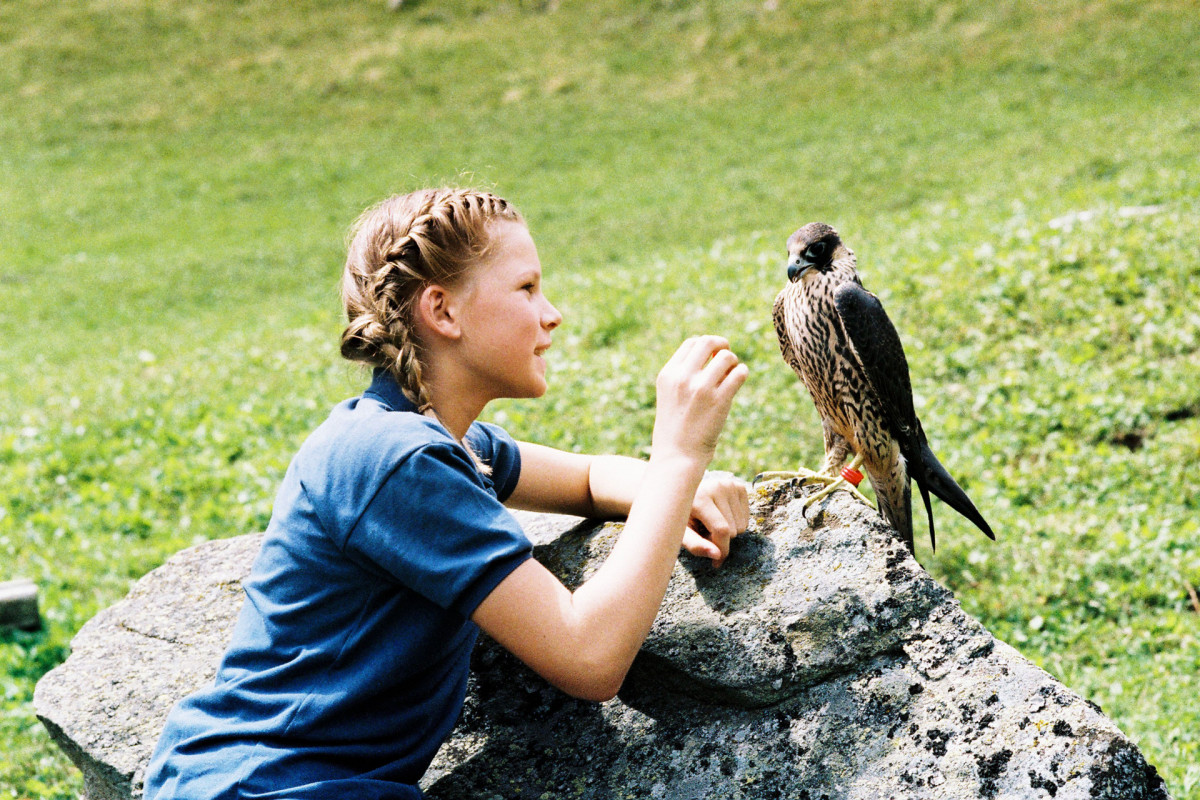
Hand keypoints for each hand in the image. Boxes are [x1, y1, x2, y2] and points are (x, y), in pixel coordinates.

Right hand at [651, 336, 748, 466]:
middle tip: (726, 357)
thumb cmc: (675, 429)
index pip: (691, 343)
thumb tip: (713, 355)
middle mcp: (683, 377)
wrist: (677, 457)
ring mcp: (701, 388)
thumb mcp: (669, 396)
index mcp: (668, 374)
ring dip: (733, 362)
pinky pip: (740, 373)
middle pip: (708, 342)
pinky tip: (738, 380)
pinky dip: (742, 373)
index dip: (706, 346)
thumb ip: (684, 375)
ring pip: (727, 356)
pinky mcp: (720, 400)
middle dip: (722, 345)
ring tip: (731, 375)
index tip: (712, 357)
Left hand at [681, 473, 749, 567]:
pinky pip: (746, 518)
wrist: (683, 492)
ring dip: (729, 530)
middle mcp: (717, 487)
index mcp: (701, 497)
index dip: (722, 549)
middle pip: (733, 530)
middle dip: (721, 538)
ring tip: (711, 521)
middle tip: (705, 531)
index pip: (722, 529)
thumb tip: (717, 556)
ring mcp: (730, 485)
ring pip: (741, 526)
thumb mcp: (682, 532)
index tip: (716, 562)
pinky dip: (735, 522)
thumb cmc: (683, 516)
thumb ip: (696, 545)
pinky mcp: (739, 486)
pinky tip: (721, 514)